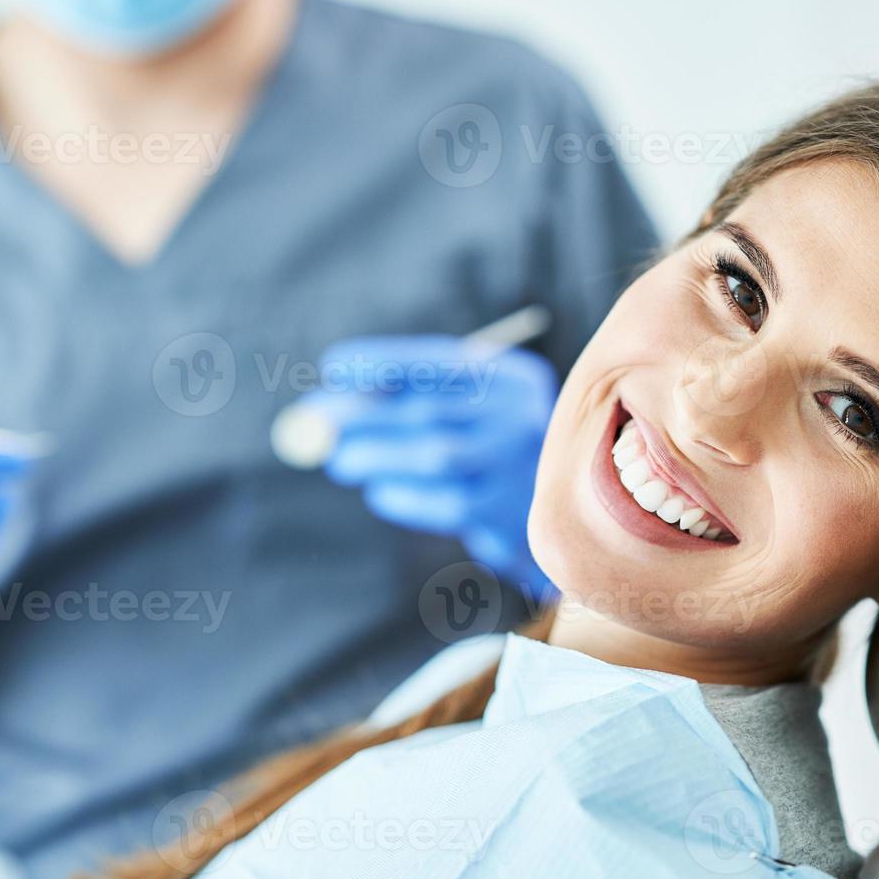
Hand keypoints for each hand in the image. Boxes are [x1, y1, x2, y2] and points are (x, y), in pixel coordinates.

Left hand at [304, 335, 557, 592]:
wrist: (562, 518)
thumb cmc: (494, 451)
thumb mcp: (473, 408)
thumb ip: (417, 397)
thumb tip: (334, 401)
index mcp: (513, 378)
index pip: (439, 360)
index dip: (382, 361)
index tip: (333, 367)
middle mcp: (521, 416)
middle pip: (430, 407)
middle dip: (363, 413)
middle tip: (316, 422)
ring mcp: (517, 466)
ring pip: (434, 454)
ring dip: (376, 455)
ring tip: (341, 461)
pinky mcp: (506, 512)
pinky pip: (443, 501)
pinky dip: (402, 495)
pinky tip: (380, 491)